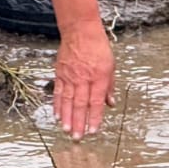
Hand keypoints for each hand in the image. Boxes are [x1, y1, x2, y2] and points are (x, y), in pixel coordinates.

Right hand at [52, 23, 114, 139]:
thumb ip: (109, 86)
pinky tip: (57, 115)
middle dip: (79, 122)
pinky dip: (58, 105)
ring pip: (68, 100)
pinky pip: (59, 92)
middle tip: (77, 137)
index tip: (93, 130)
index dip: (95, 118)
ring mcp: (70, 76)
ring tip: (67, 130)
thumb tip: (111, 103)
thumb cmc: (97, 46)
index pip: (96, 102)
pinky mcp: (60, 73)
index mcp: (98, 77)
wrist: (80, 30)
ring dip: (67, 117)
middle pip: (80, 104)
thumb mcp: (110, 66)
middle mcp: (83, 78)